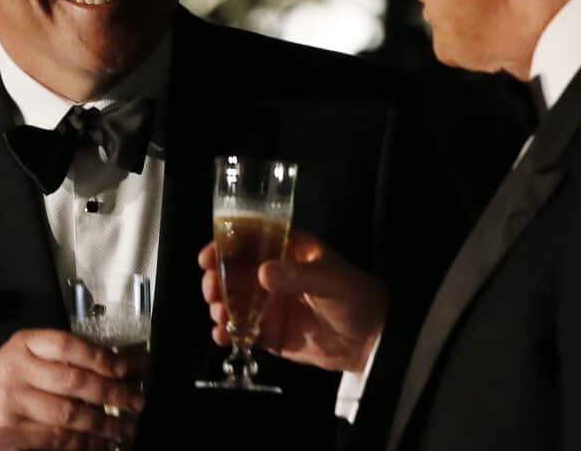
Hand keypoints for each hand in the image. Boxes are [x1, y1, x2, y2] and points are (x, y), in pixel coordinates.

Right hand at [0, 328, 144, 450]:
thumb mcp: (27, 355)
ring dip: (103, 424)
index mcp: (25, 344)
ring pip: (69, 415)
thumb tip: (120, 365)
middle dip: (113, 393)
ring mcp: (13, 403)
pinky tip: (101, 444)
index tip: (130, 369)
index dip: (103, 358)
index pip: (69, 346)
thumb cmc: (7, 378)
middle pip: (74, 382)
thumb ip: (64, 357)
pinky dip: (84, 444)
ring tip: (126, 428)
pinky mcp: (11, 434)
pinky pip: (56, 440)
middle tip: (137, 401)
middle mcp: (18, 370)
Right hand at [198, 230, 387, 373]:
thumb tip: (262, 273)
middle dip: (216, 280)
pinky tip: (222, 336)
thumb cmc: (355, 297)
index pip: (250, 241)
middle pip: (233, 273)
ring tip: (220, 314)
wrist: (372, 340)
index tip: (207, 258)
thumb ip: (297, 276)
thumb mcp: (330, 280)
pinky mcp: (270, 333)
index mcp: (288, 251)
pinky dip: (227, 333)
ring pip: (233, 302)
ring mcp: (269, 305)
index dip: (224, 246)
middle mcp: (274, 275)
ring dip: (220, 306)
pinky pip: (242, 331)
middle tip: (212, 291)